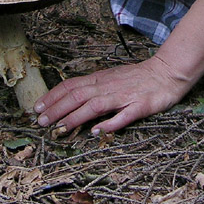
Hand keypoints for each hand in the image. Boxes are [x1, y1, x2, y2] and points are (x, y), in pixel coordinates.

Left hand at [33, 56, 190, 134]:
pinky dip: (109, 124)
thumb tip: (72, 100)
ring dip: (75, 117)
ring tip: (60, 128)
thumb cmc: (137, 77)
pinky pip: (123, 116)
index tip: (37, 107)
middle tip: (41, 121)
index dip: (52, 96)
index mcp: (99, 79)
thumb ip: (93, 88)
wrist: (167, 72)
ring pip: (94, 105)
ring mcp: (123, 97)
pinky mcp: (139, 106)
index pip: (70, 86)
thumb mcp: (111, 78)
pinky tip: (97, 132)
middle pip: (77, 96)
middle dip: (57, 109)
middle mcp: (107, 86)